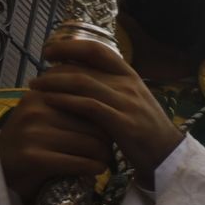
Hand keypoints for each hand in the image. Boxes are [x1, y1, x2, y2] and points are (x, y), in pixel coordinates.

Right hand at [0, 86, 113, 203]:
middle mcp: (36, 108)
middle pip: (94, 124)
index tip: (110, 129)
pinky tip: (96, 170)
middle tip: (109, 150)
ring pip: (91, 144)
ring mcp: (33, 132)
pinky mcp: (33, 157)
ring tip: (104, 161)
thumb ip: (72, 104)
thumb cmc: (33, 141)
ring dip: (104, 156)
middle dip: (108, 140)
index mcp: (42, 93)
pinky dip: (93, 168)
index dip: (105, 118)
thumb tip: (112, 101)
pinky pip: (79, 162)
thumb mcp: (48, 114)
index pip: (90, 100)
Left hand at [27, 37, 183, 188]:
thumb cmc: (146, 132)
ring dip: (54, 83)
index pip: (98, 50)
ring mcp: (127, 103)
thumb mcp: (131, 103)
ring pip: (83, 82)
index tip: (49, 51)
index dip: (70, 46)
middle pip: (84, 66)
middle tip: (37, 77)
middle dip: (55, 69)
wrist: (169, 157)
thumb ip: (111, 90)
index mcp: (131, 77)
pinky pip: (88, 105)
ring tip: (36, 88)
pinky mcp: (122, 122)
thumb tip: (80, 80)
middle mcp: (129, 85)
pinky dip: (66, 101)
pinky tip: (51, 102)